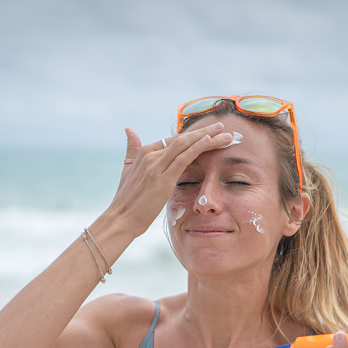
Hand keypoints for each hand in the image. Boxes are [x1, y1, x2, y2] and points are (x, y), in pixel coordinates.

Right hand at [107, 123, 232, 237]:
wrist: (120, 219)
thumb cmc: (126, 200)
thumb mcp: (128, 171)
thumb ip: (132, 149)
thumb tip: (129, 130)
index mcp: (145, 153)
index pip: (175, 140)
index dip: (194, 136)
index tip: (211, 133)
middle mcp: (151, 155)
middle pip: (183, 139)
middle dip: (205, 133)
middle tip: (223, 128)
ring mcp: (156, 166)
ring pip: (186, 145)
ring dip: (208, 138)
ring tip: (226, 135)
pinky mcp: (163, 179)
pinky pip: (183, 159)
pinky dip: (197, 148)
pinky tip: (209, 141)